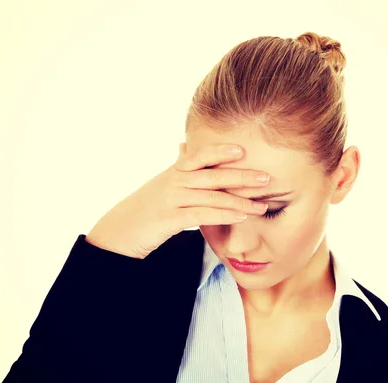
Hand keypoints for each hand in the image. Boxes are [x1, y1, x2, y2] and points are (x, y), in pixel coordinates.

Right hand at [86, 143, 270, 258]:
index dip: (221, 151)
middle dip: (242, 176)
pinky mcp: (170, 219)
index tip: (244, 150)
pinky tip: (241, 217)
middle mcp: (174, 181)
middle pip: (212, 175)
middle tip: (267, 177)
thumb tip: (184, 145)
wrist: (120, 232)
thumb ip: (178, 165)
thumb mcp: (162, 183)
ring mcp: (171, 199)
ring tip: (262, 205)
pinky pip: (203, 215)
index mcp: (174, 172)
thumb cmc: (145, 208)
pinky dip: (224, 214)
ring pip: (211, 196)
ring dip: (240, 200)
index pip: (200, 155)